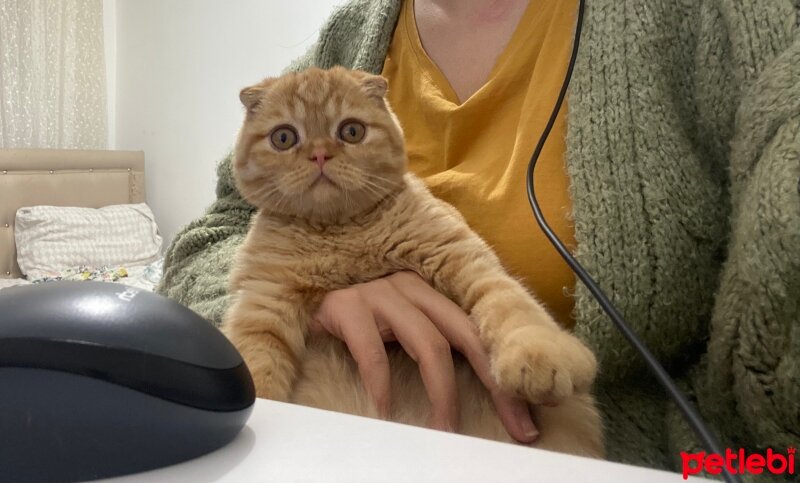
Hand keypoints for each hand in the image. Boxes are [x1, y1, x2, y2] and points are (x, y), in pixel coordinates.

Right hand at [311, 271, 538, 442]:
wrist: (300, 288)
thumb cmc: (353, 317)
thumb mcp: (398, 325)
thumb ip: (430, 344)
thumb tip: (468, 395)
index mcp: (431, 293)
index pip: (480, 334)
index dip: (507, 375)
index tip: (528, 417)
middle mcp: (413, 288)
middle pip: (469, 336)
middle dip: (497, 384)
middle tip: (515, 428)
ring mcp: (380, 294)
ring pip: (429, 344)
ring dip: (444, 393)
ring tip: (446, 431)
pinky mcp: (347, 306)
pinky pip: (373, 352)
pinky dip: (384, 387)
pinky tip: (386, 414)